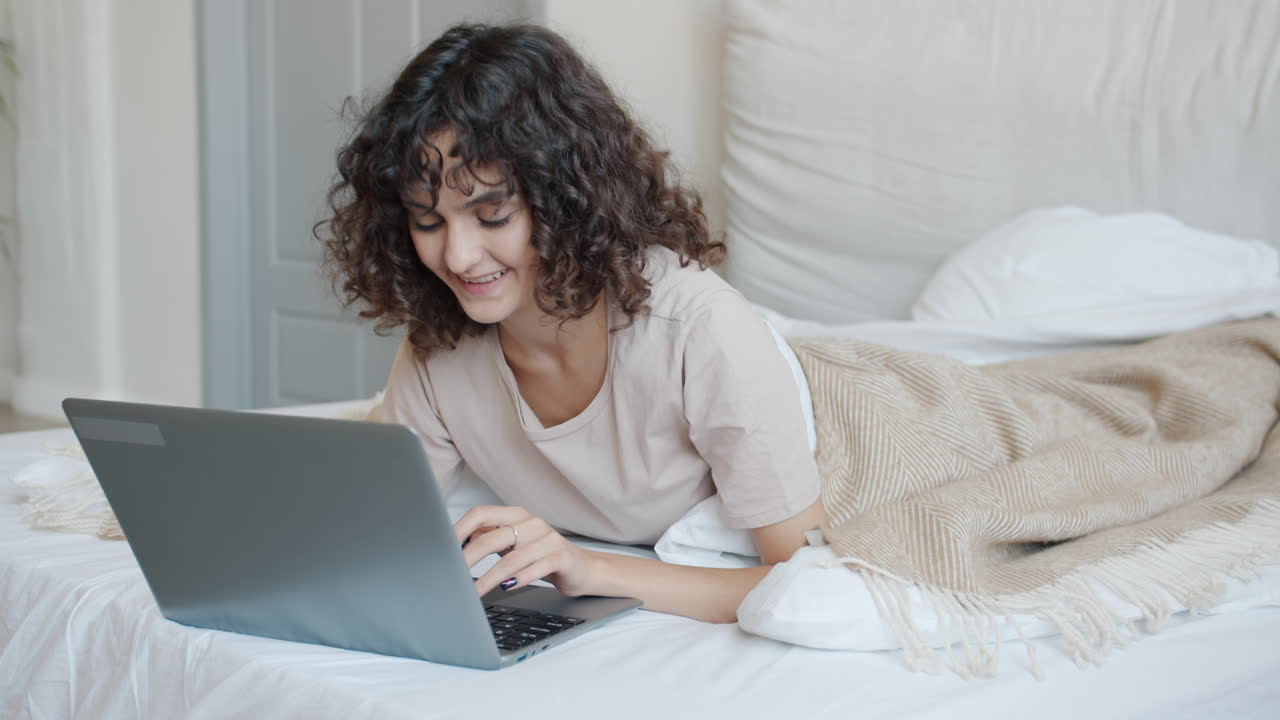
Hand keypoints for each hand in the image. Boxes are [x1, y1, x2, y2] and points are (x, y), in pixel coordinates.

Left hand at [456, 505, 597, 596]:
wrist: (581, 568)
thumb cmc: (540, 556)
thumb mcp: (513, 544)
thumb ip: (487, 539)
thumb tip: (454, 544)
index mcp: (515, 515)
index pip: (481, 513)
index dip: (460, 528)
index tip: (443, 547)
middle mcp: (532, 523)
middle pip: (493, 538)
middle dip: (469, 559)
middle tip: (452, 577)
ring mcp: (548, 539)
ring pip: (512, 558)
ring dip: (489, 578)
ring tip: (473, 593)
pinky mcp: (561, 557)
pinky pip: (537, 567)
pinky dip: (520, 578)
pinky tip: (507, 587)